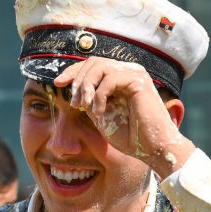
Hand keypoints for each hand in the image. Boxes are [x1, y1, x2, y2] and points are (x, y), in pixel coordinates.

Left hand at [54, 57, 193, 175]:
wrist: (153, 149)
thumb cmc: (131, 138)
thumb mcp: (102, 117)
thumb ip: (90, 101)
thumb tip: (74, 91)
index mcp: (119, 78)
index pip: (92, 65)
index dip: (73, 72)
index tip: (57, 83)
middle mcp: (128, 71)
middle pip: (93, 62)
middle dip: (77, 80)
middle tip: (75, 103)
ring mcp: (134, 73)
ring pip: (100, 66)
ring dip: (86, 86)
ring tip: (84, 107)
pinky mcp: (138, 80)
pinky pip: (110, 79)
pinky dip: (100, 95)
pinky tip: (99, 112)